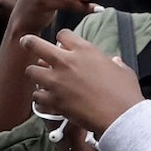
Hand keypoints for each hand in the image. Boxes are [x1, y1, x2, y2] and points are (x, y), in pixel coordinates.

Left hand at [24, 29, 144, 134]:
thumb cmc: (124, 93)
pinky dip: (40, 97)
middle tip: (26, 42)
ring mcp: (57, 81)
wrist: (120, 116)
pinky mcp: (53, 101)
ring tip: (41, 78)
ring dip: (36, 74)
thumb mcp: (123, 70)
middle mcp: (67, 62)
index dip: (62, 39)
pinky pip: (36, 95)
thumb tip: (114, 61)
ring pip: (31, 71)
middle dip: (29, 42)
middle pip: (36, 45)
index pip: (63, 34)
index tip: (62, 45)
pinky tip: (46, 99)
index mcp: (85, 50)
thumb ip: (115, 62)